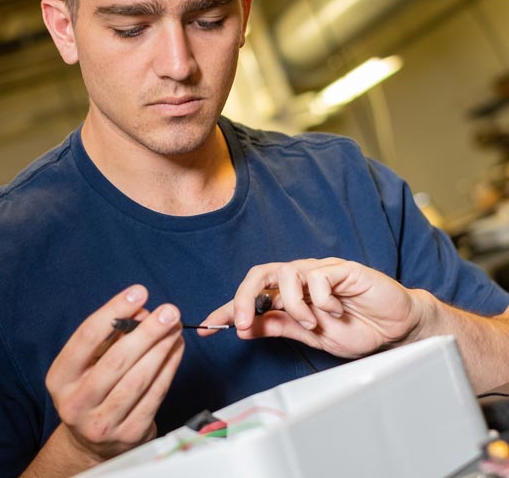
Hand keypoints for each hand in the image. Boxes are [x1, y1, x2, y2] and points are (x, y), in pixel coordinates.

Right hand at [45, 284, 183, 462]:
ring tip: (176, 327)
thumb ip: (112, 335)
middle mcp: (76, 402)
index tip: (139, 292)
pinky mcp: (129, 435)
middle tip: (169, 311)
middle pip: (116, 360)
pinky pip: (155, 395)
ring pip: (139, 379)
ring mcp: (102, 423)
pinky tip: (177, 349)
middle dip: (147, 332)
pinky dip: (169, 368)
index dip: (114, 311)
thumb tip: (142, 312)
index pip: (87, 337)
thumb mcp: (90, 361)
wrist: (92, 442)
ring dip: (162, 348)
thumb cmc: (93, 386)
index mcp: (60, 377)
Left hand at [201, 258, 422, 358]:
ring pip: (286, 273)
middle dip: (242, 298)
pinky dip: (320, 300)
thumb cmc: (357, 328)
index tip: (206, 327)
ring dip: (292, 304)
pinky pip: (317, 277)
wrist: (397, 328)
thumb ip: (281, 327)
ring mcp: (320, 271)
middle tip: (239, 324)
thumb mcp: (312, 337)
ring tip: (311, 323)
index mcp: (290, 295)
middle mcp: (301, 279)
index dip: (227, 309)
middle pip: (260, 273)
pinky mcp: (341, 268)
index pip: (252, 297)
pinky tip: (336, 311)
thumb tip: (245, 327)